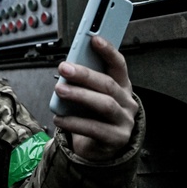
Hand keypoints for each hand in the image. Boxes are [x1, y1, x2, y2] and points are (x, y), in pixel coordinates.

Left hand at [52, 35, 137, 160]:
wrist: (101, 148)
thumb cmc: (94, 115)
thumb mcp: (91, 95)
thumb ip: (85, 82)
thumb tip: (67, 68)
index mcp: (122, 86)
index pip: (119, 65)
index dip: (108, 51)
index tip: (94, 39)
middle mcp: (127, 102)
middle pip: (108, 84)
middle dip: (84, 74)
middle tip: (64, 67)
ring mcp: (124, 121)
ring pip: (104, 105)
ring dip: (80, 95)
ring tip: (60, 90)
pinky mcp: (116, 139)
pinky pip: (94, 129)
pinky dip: (74, 122)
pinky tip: (59, 118)